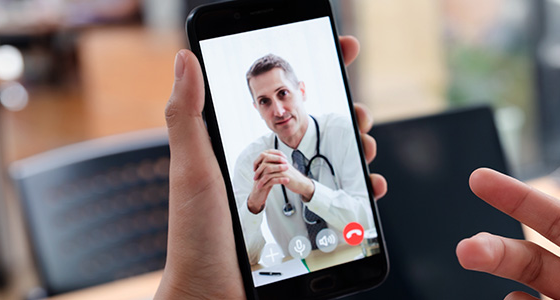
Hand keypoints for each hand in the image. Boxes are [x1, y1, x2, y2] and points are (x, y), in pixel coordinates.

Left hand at [156, 36, 385, 299]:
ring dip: (361, 151)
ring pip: (340, 167)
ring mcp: (293, 203)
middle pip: (322, 134)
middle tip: (359, 114)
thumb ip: (187, 114)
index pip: (287, 101)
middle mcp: (273, 173)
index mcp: (247, 152)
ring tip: (367, 147)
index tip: (346, 48)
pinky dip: (366, 195)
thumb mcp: (192, 167)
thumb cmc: (195, 235)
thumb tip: (185, 57)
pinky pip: (347, 208)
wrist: (213, 296)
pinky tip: (373, 188)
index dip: (318, 72)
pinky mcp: (310, 232)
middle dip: (348, 117)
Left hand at [251, 150, 314, 201]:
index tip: (255, 169)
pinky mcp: (284, 176)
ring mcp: (282, 168)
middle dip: (258, 171)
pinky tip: (263, 187)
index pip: (265, 156)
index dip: (258, 162)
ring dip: (261, 179)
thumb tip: (264, 165)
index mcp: (280, 159)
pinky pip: (271, 178)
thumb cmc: (292, 177)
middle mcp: (281, 162)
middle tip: (255, 178)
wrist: (301, 183)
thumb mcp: (283, 169)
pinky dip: (265, 183)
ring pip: (267, 171)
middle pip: (265, 162)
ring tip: (258, 185)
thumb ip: (275, 165)